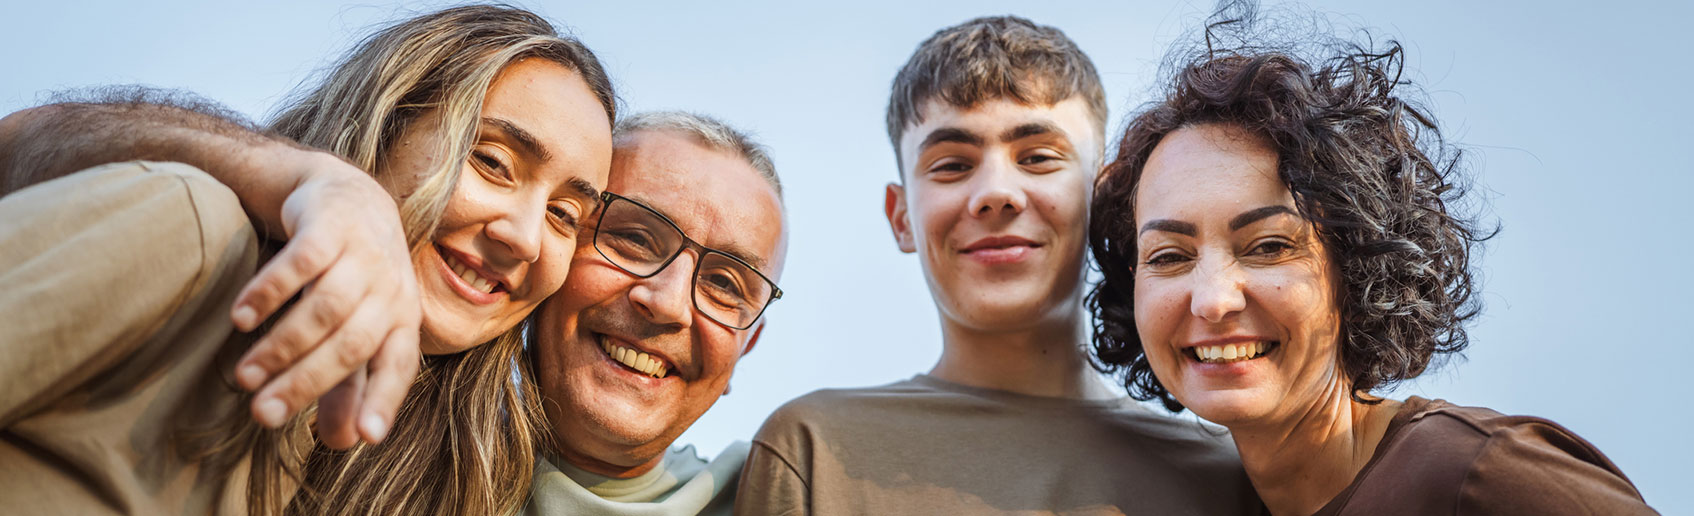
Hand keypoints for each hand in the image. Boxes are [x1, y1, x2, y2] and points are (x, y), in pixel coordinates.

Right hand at [227, 150, 421, 448]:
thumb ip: (351, 383)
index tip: (367, 437)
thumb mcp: (358, 328)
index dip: (385, 401)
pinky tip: (241, 319)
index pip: (398, 366)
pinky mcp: (331, 225)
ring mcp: (363, 253)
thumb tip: (345, 443)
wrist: (346, 196)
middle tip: (262, 415)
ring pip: (326, 308)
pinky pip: (302, 262)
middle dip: (306, 383)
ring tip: (244, 377)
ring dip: (282, 345)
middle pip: (352, 344)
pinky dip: (270, 291)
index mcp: (403, 320)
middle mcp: (390, 288)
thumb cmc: (354, 277)